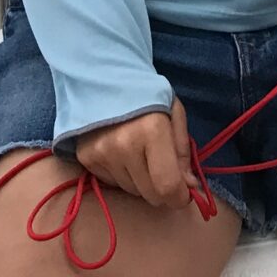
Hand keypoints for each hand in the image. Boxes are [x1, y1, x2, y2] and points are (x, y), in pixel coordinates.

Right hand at [74, 98, 193, 208]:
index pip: (167, 185)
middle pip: (150, 194)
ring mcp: (102, 153)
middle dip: (163, 190)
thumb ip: (183, 151)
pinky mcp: (86, 159)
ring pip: (132, 191)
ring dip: (142, 182)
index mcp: (152, 130)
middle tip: (165, 172)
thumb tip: (190, 186)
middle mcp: (124, 145)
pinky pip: (113, 183)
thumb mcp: (174, 113)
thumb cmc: (148, 96)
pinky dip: (123, 176)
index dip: (180, 197)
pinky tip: (123, 154)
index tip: (184, 195)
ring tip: (141, 155)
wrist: (105, 79)